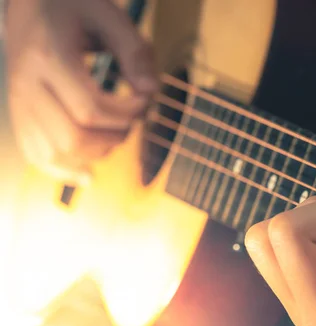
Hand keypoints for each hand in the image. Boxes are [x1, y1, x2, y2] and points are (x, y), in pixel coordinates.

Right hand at [5, 0, 157, 183]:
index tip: (145, 100)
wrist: (29, 5)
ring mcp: (19, 104)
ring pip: (55, 154)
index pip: (90, 109)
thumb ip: (134, 51)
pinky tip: (89, 174)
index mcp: (48, 57)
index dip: (127, 114)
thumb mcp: (108, 16)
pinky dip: (65, 170)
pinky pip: (38, 156)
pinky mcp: (20, 116)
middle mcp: (27, 85)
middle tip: (132, 117)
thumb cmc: (73, 6)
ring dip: (96, 152)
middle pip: (73, 137)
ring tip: (116, 131)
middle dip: (115, 135)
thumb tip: (153, 92)